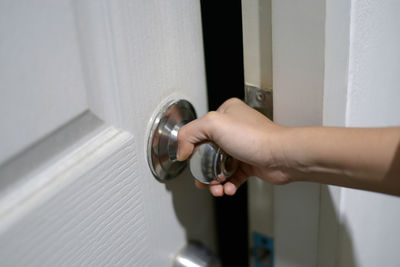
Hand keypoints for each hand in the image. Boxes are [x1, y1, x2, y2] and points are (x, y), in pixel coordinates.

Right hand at [177, 98, 291, 196]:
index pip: (199, 130)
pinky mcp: (249, 162)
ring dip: (214, 180)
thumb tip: (181, 151)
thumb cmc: (256, 137)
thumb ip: (189, 133)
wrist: (283, 156)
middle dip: (203, 169)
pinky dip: (227, 184)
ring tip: (216, 188)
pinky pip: (232, 176)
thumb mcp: (213, 124)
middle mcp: (234, 128)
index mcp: (226, 112)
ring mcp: (241, 146)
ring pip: (219, 166)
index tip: (191, 161)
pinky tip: (227, 188)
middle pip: (207, 152)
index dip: (192, 148)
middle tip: (202, 179)